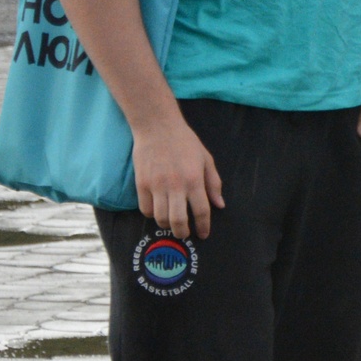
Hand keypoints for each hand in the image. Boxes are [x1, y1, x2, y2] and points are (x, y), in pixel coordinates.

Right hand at [132, 117, 223, 237]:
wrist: (157, 127)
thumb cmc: (185, 143)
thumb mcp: (206, 160)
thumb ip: (213, 184)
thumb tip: (220, 205)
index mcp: (194, 179)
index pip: (201, 211)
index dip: (203, 226)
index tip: (204, 234)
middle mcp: (175, 185)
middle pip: (178, 220)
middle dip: (183, 232)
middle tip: (185, 233)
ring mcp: (156, 185)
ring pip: (160, 218)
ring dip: (167, 225)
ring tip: (171, 223)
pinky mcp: (141, 183)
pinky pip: (145, 209)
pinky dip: (152, 215)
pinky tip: (158, 211)